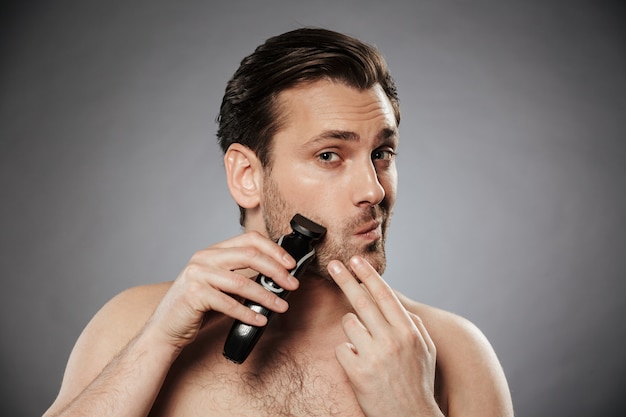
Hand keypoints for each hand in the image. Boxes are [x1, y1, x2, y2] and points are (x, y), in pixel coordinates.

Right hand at [148, 231, 296, 349]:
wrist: (165, 328)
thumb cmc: (197, 308)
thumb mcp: (221, 286)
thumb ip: (242, 277)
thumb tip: (278, 278)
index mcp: (213, 251)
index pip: (249, 239)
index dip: (274, 249)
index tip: (291, 264)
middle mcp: (204, 258)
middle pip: (250, 255)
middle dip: (276, 270)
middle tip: (292, 285)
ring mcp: (197, 274)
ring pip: (242, 282)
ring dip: (267, 296)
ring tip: (282, 306)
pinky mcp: (194, 294)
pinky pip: (229, 304)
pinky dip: (248, 313)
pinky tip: (260, 320)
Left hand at [328, 256, 443, 416]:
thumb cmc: (418, 383)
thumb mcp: (425, 350)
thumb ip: (412, 324)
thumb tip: (397, 303)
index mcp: (408, 331)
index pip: (384, 295)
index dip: (368, 275)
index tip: (356, 261)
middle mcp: (392, 340)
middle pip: (362, 300)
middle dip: (346, 279)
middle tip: (334, 264)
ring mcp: (374, 355)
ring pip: (349, 323)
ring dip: (353, 330)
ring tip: (366, 348)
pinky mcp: (358, 371)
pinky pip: (343, 348)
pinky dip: (349, 354)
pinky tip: (361, 366)